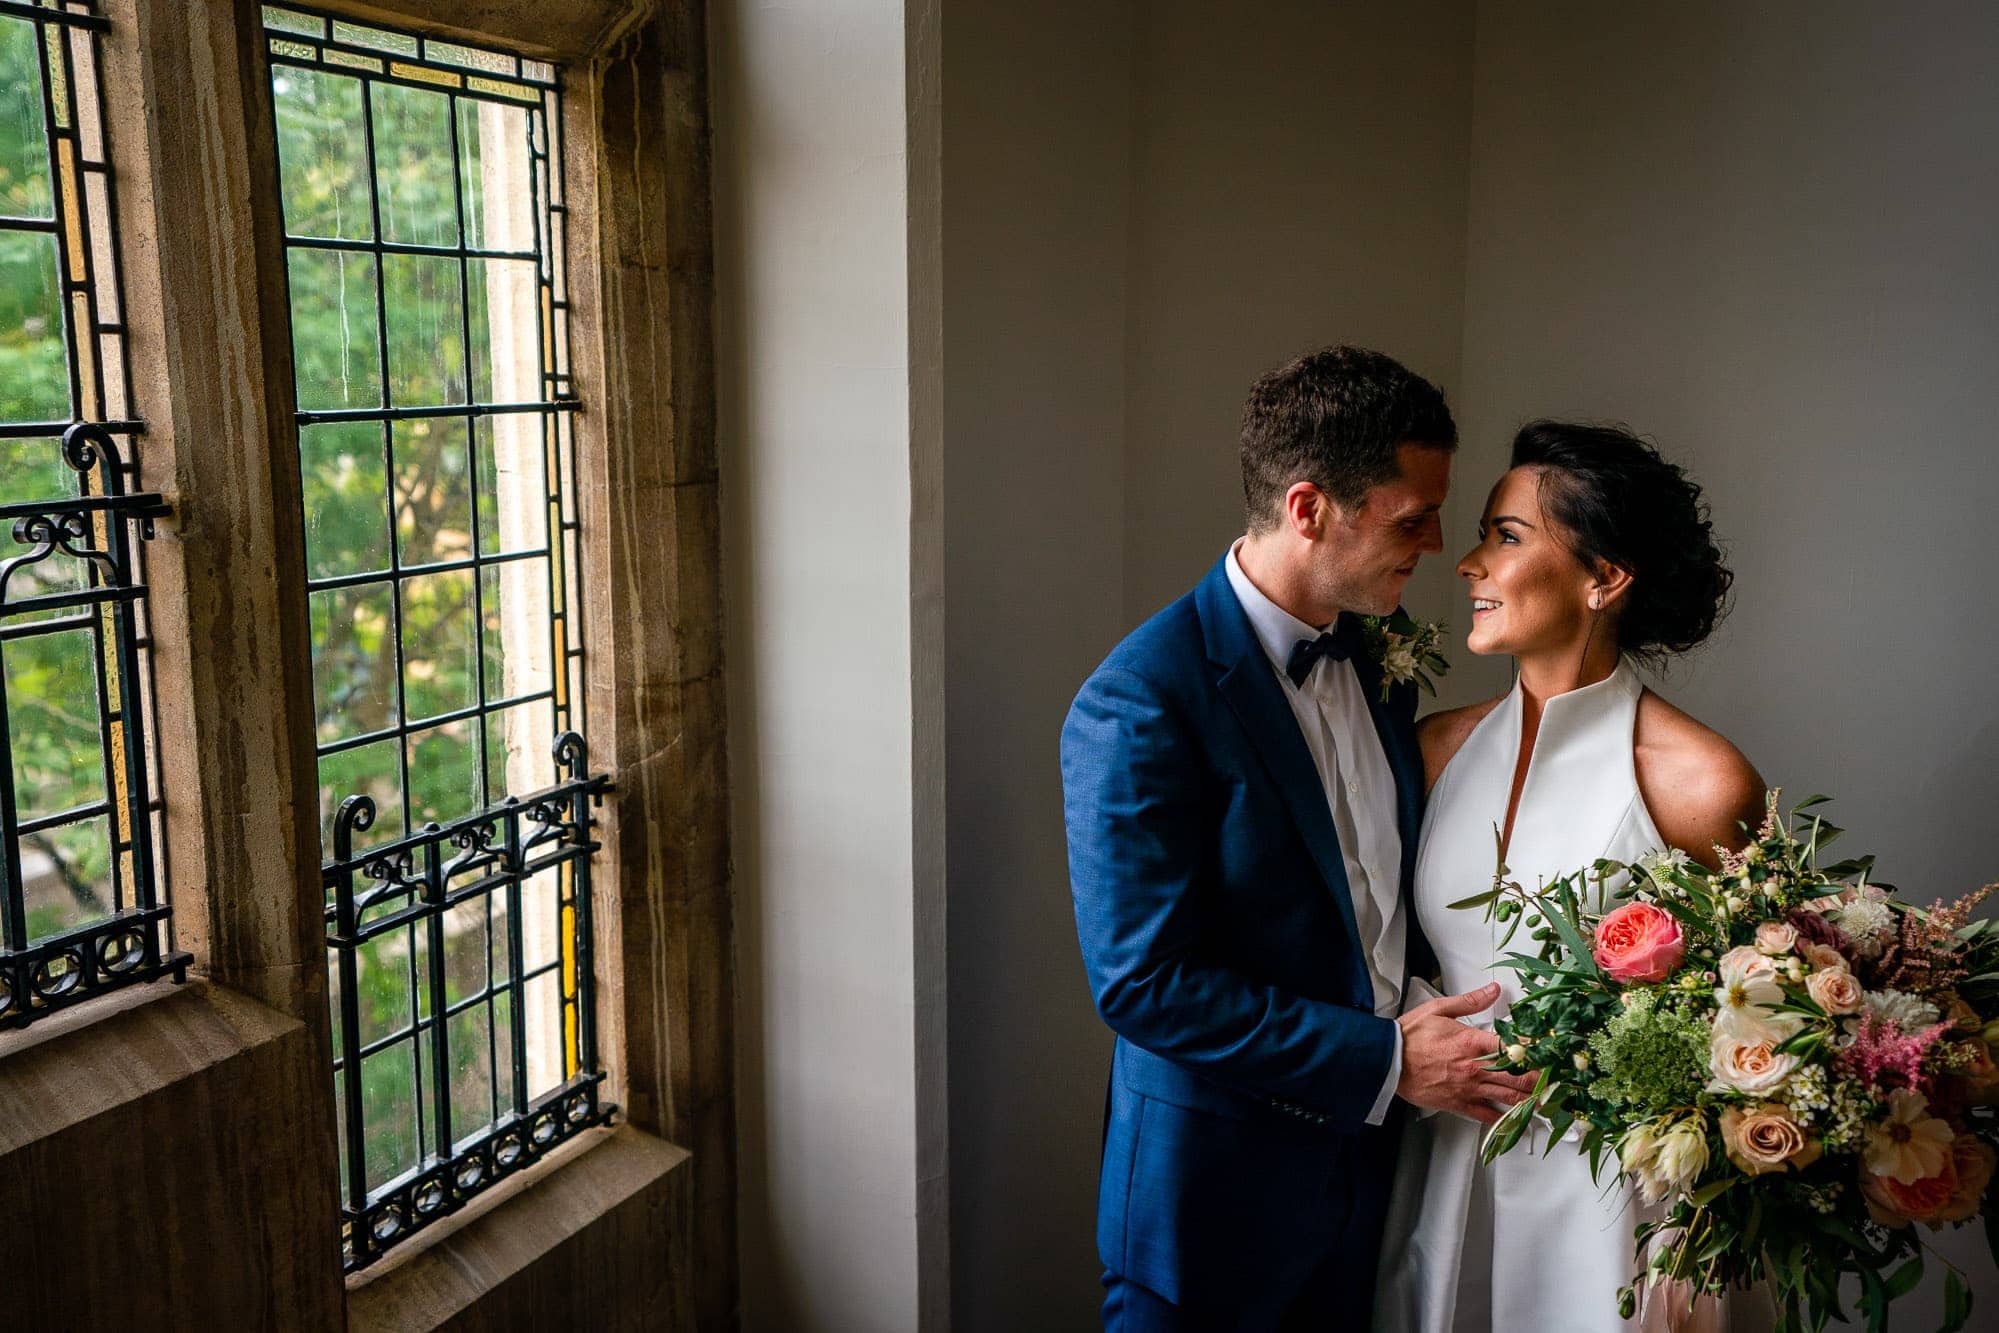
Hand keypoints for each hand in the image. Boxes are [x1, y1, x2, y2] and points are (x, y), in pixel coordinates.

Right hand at [1394, 982, 1538, 1124]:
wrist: (1386, 1061)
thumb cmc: (1409, 1036)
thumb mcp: (1438, 1009)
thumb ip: (1470, 1000)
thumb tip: (1493, 990)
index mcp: (1472, 1042)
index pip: (1514, 1045)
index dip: (1536, 1048)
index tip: (1551, 1049)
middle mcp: (1475, 1068)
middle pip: (1519, 1076)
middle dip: (1542, 1079)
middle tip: (1559, 1080)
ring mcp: (1468, 1088)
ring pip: (1508, 1097)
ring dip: (1532, 1100)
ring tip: (1549, 1101)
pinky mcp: (1458, 1104)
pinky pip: (1486, 1115)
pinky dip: (1503, 1118)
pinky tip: (1516, 1119)